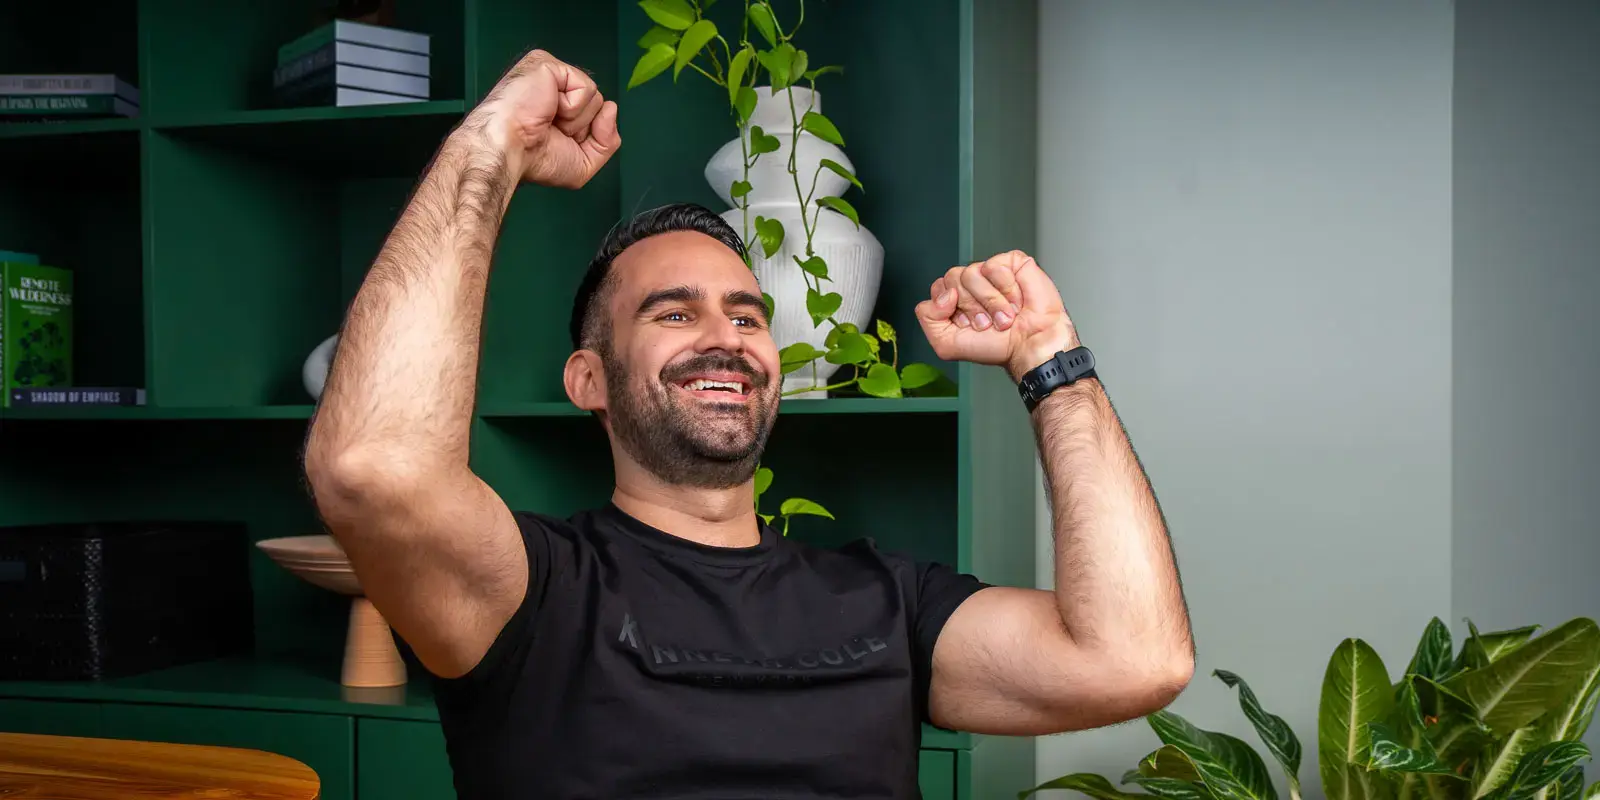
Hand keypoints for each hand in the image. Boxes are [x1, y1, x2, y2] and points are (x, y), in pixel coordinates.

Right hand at [467, 49, 619, 189]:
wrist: (509, 151)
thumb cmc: (534, 160)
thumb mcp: (583, 163)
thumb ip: (608, 141)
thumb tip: (612, 108)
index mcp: (558, 109)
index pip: (596, 117)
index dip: (585, 137)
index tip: (557, 143)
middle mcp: (555, 89)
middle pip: (599, 106)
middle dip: (583, 128)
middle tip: (552, 132)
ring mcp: (552, 74)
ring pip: (595, 97)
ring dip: (576, 119)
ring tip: (548, 119)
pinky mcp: (548, 64)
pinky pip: (586, 88)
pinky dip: (572, 106)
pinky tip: (548, 107)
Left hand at [914, 250, 1081, 381]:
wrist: (1029, 345)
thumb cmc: (996, 346)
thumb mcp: (946, 343)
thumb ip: (927, 318)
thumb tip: (943, 293)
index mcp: (955, 298)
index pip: (938, 289)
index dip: (951, 310)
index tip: (969, 326)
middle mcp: (971, 283)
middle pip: (952, 278)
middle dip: (971, 307)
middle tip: (988, 322)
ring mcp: (991, 271)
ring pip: (971, 273)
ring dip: (991, 302)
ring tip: (1005, 315)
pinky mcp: (1012, 262)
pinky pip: (994, 266)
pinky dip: (1006, 288)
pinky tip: (1016, 300)